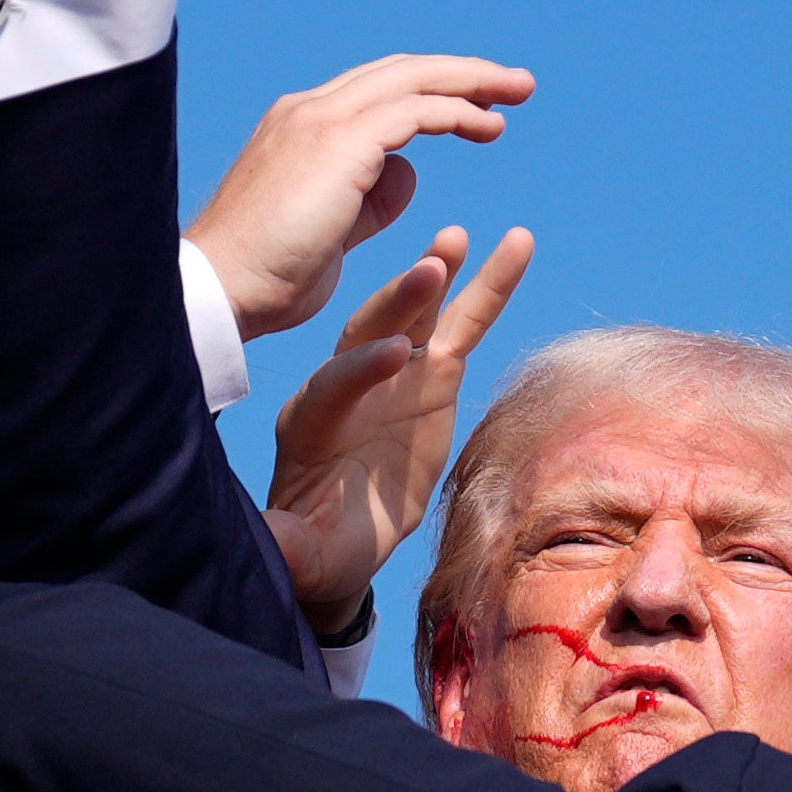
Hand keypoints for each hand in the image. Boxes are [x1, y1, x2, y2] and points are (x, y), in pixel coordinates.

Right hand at [187, 55, 535, 341]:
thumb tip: (405, 174)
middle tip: (513, 84)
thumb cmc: (267, 277)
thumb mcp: (330, 229)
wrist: (221, 291)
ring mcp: (321, 121)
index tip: (478, 105)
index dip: (431, 91)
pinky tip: (488, 128)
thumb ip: (368, 197)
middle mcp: (308, 111)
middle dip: (461, 73)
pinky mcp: (340, 143)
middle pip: (400, 72)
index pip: (377, 90)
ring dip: (471, 82)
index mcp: (300, 126)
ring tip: (517, 93)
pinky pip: (415, 112)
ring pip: (412, 80)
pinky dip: (456, 113)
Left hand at [265, 227, 534, 628]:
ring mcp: (394, 373)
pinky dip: (488, 286)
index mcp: (312, 422)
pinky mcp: (434, 375)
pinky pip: (465, 323)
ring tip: (458, 237)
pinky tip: (515, 244)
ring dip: (436, 274)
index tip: (395, 358)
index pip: (335, 386)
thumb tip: (276, 551)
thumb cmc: (321, 546)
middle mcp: (348, 384)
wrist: (342, 536)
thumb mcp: (303, 553)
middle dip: (398, 303)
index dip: (361, 370)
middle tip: (430, 269)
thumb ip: (290, 546)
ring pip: (416, 315)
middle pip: (370, 331)